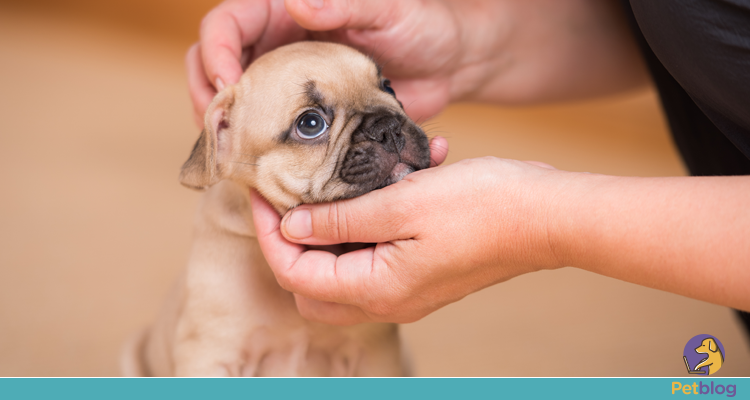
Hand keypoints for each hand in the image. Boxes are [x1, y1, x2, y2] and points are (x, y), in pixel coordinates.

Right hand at [188, 0, 647, 127]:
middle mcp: (276, 47)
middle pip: (213, 69)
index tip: (230, 86)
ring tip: (236, 157)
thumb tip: (296, 2)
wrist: (450, 66)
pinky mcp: (306, 119)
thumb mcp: (387, 9)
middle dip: (209, 99)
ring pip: (234, 107)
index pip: (224, 26)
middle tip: (223, 132)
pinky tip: (264, 172)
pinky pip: (269, 135)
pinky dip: (259, 153)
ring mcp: (287, 85)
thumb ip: (345, 4)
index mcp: (281, 12)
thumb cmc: (422, 26)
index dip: (215, 55)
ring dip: (226, 132)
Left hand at [251, 147, 568, 324]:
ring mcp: (407, 288)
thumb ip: (340, 221)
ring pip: (340, 273)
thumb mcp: (401, 204)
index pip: (295, 273)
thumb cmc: (483, 207)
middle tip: (287, 198)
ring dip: (328, 234)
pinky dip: (366, 227)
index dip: (269, 234)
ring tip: (330, 188)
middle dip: (290, 244)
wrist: (547, 216)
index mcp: (377, 289)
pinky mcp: (422, 272)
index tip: (261, 193)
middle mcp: (388, 298)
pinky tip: (384, 183)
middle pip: (312, 286)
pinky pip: (376, 257)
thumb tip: (292, 226)